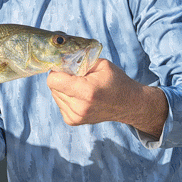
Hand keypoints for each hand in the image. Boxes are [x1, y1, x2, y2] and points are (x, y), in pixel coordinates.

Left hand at [46, 58, 167, 136]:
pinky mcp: (73, 121)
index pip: (53, 80)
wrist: (128, 104)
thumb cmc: (116, 81)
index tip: (67, 68)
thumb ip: (79, 61)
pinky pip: (59, 103)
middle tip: (77, 78)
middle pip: (53, 87)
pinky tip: (80, 97)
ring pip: (55, 95)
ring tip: (81, 88)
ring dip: (64, 89)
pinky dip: (66, 98)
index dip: (57, 71)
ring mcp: (76, 116)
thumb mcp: (101, 64)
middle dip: (61, 79)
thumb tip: (60, 60)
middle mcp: (79, 107)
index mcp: (86, 91)